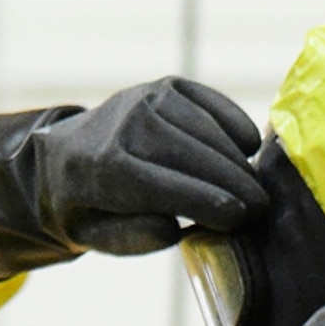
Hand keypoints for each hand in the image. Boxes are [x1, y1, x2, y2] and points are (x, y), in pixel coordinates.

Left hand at [0, 79, 265, 282]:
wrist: (63, 157)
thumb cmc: (87, 208)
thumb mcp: (94, 238)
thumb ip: (131, 237)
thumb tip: (174, 228)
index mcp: (101, 168)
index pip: (162, 185)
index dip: (205, 201)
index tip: (240, 217)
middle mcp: (126, 124)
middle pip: (191, 155)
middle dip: (232, 183)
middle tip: (261, 210)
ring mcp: (147, 99)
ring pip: (206, 130)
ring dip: (237, 161)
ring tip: (256, 191)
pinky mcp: (166, 87)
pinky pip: (210, 103)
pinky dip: (234, 124)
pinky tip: (248, 149)